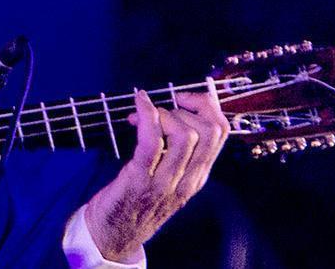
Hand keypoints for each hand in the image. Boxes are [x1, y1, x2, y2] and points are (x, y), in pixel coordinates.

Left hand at [82, 85, 230, 261]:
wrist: (112, 237)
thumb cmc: (136, 201)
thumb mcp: (170, 179)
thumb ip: (178, 151)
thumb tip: (179, 108)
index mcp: (197, 177)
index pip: (221, 132)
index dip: (207, 105)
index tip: (185, 98)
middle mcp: (188, 181)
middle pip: (208, 131)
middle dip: (186, 108)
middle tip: (163, 109)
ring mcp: (165, 183)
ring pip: (184, 135)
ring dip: (164, 113)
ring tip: (146, 115)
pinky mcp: (139, 181)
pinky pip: (151, 141)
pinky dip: (147, 115)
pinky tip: (139, 105)